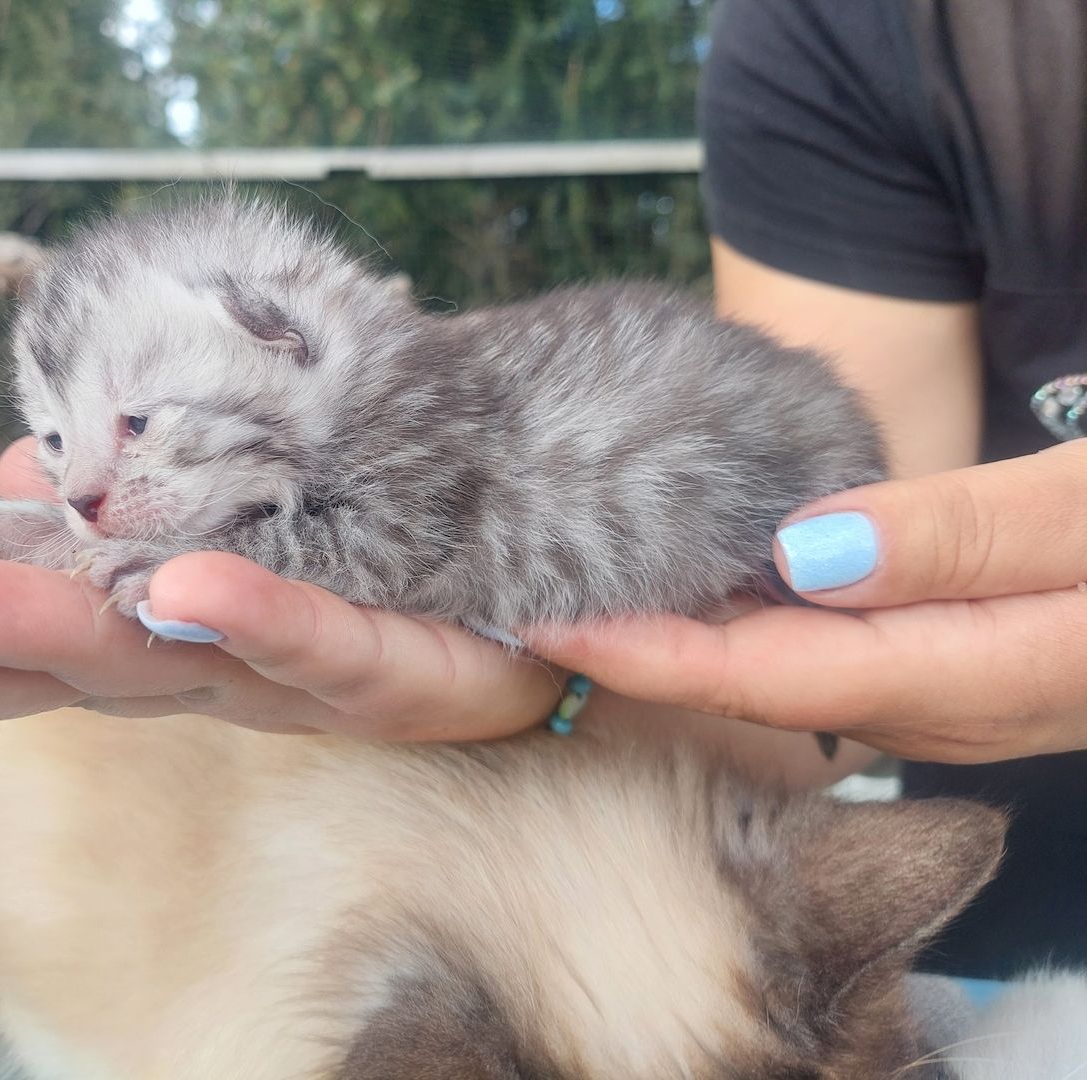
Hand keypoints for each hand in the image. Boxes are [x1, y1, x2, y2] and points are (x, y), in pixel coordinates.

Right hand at [0, 439, 559, 744]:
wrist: (523, 603)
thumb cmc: (355, 564)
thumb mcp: (217, 523)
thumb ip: (121, 507)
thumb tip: (18, 475)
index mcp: (143, 619)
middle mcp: (189, 658)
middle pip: (31, 661)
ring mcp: (280, 667)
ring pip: (143, 660)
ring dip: (32, 633)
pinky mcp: (386, 663)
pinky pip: (311, 640)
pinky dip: (242, 617)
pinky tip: (172, 591)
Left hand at [530, 441, 1086, 763]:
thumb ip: (958, 540)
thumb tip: (802, 554)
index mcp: (971, 673)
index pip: (768, 674)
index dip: (648, 650)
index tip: (546, 617)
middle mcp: (945, 700)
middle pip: (759, 685)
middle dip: (644, 656)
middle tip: (537, 601)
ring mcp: (952, 685)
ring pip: (790, 672)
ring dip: (690, 638)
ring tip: (594, 587)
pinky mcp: (959, 656)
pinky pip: (832, 651)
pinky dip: (758, 621)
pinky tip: (715, 578)